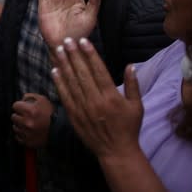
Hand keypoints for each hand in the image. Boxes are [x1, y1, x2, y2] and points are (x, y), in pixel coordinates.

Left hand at [12, 93, 52, 147]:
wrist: (61, 131)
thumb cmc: (52, 114)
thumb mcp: (43, 100)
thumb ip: (30, 96)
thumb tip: (22, 99)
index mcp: (30, 111)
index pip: (15, 106)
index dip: (19, 106)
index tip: (23, 108)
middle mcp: (27, 122)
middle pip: (13, 117)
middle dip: (19, 115)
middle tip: (26, 117)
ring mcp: (27, 133)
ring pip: (15, 127)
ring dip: (20, 125)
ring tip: (28, 124)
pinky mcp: (28, 142)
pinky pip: (18, 137)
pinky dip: (21, 135)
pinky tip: (28, 132)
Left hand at [52, 37, 142, 158]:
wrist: (116, 151)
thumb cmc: (128, 127)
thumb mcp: (137, 106)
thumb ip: (133, 85)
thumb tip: (131, 65)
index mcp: (112, 97)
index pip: (99, 70)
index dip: (90, 54)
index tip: (83, 41)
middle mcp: (96, 101)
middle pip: (82, 73)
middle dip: (73, 55)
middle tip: (66, 40)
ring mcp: (83, 108)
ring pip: (71, 82)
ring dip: (64, 64)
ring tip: (57, 50)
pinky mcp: (74, 115)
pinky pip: (64, 96)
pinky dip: (59, 82)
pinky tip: (54, 70)